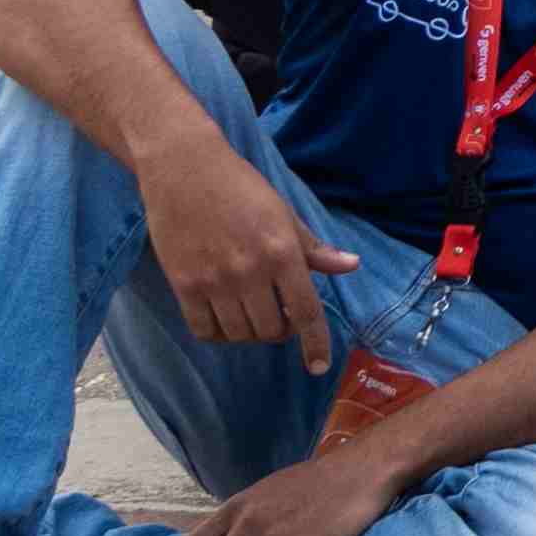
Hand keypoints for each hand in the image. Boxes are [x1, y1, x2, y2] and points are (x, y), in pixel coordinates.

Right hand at [143, 136, 362, 363]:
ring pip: (238, 334)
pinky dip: (217, 333)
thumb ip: (314, 248)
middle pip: (270, 329)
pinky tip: (223, 319)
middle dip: (279, 331)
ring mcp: (215, 281)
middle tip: (278, 317)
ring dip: (249, 333)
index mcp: (282, 253)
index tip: (318, 366)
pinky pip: (204, 329)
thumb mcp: (285, 214)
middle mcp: (250, 272)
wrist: (184, 169)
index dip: (315, 343)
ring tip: (251, 314)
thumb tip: (351, 265)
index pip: (306, 312)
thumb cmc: (240, 188)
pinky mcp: (184, 284)